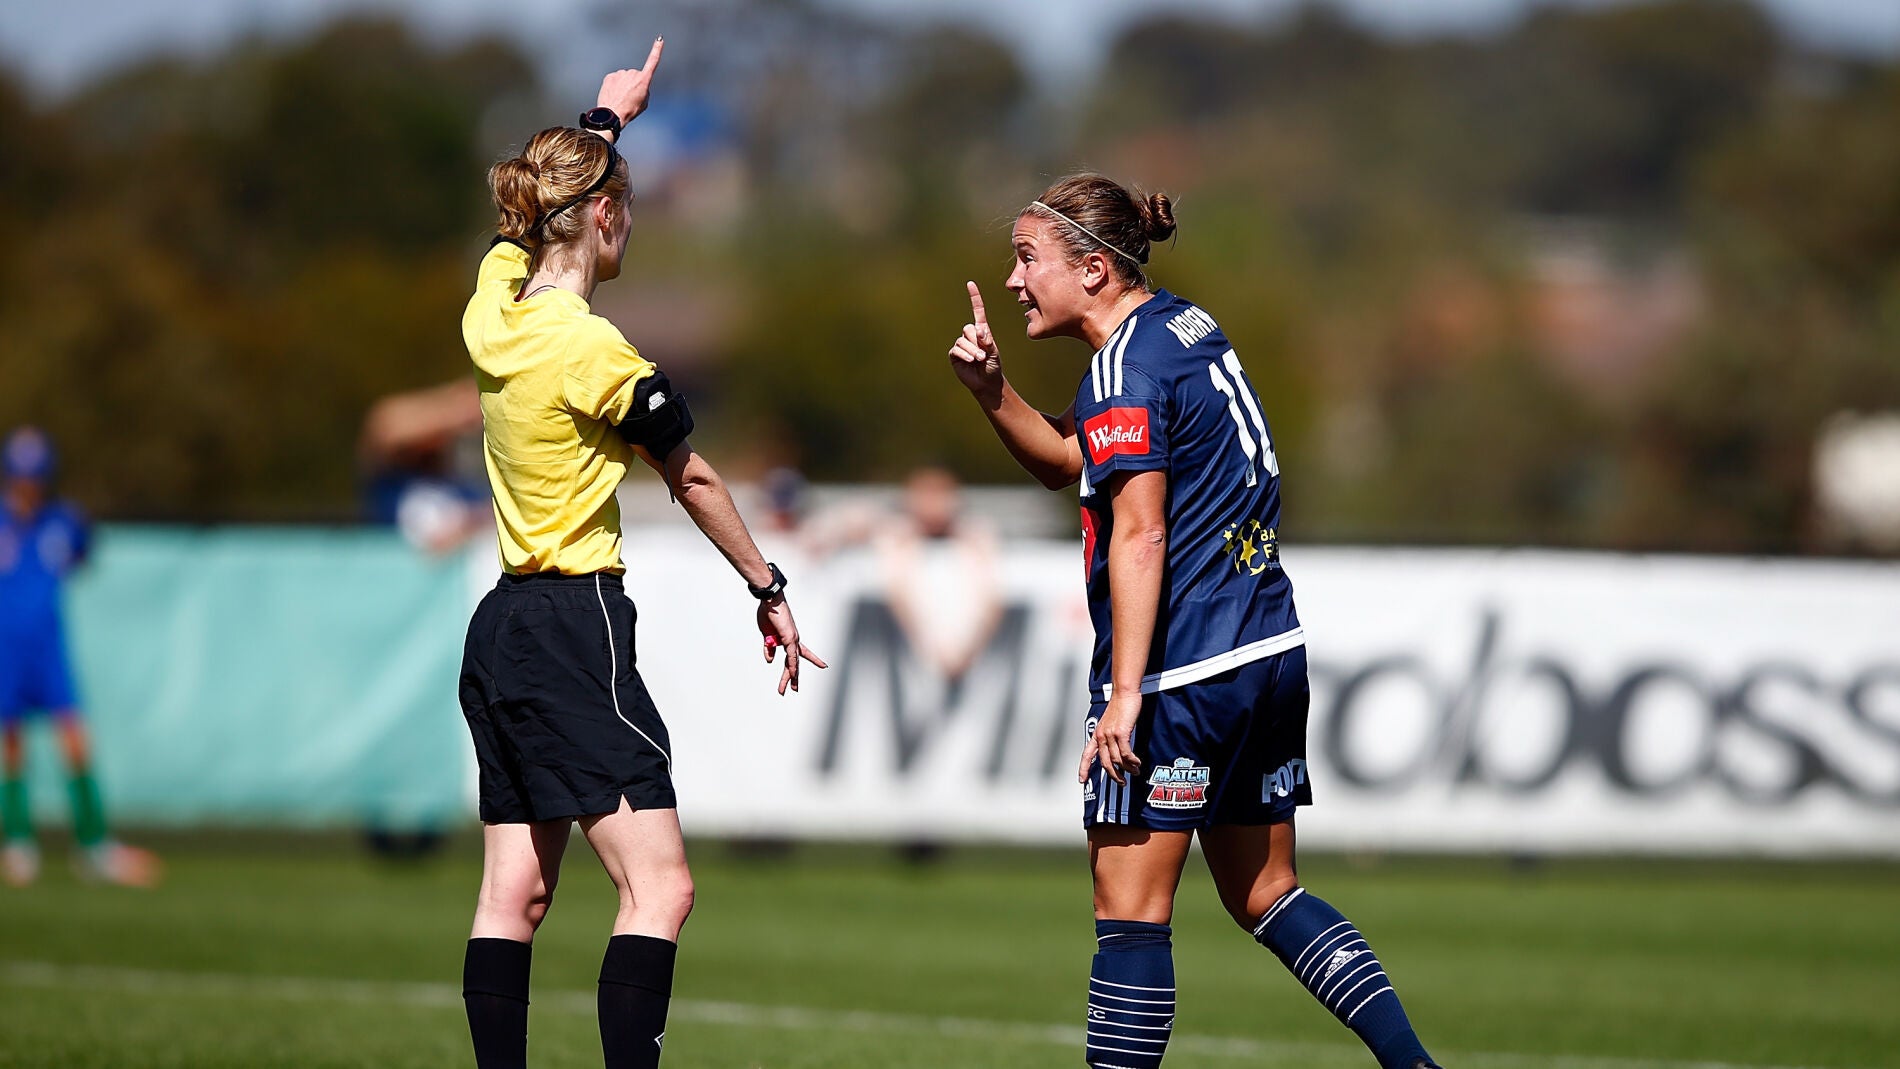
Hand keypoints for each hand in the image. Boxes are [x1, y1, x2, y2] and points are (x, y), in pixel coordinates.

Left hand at [596, 38, 665, 127]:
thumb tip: (638, 84)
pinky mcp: (610, 76)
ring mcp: (620, 74)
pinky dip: (614, 86)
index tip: (660, 39)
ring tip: (621, 98)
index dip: (657, 50)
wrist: (612, 114)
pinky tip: (614, 95)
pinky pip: (615, 80)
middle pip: (635, 76)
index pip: (653, 62)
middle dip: (633, 84)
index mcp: (644, 80)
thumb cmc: (630, 110)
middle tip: (629, 98)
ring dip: (623, 85)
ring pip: (624, 78)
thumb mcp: (644, 103)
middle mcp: (632, 73)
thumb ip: (644, 90)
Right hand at [758, 596, 826, 695]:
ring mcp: (793, 639)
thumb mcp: (766, 636)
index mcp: (789, 639)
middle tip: (794, 689)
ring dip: (791, 676)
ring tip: (792, 689)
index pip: (802, 653)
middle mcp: (794, 641)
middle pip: (794, 663)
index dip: (813, 659)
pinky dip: (792, 666)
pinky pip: (791, 656)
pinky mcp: (790, 638)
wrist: (769, 602)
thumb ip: (769, 648)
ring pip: (794, 662)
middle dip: (794, 677)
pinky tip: (793, 674)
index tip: (824, 665)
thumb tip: (771, 660)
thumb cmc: (768, 615)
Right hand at [948, 281, 1003, 403]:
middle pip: (969, 328)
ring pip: (963, 340)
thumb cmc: (993, 365)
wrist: (987, 382)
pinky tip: (970, 361)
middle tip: (984, 354)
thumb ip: (987, 340)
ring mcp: (962, 344)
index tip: (970, 284)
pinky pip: (957, 349)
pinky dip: (965, 355)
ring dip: (973, 351)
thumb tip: (978, 331)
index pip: (977, 311)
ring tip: (979, 360)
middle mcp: (970, 335)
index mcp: (981, 331)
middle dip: (978, 342)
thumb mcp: (993, 351)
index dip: (974, 297)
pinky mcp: (955, 354)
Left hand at [1079, 690, 1143, 784]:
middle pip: (1104, 763)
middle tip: (1121, 782)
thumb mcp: (1111, 723)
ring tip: (1135, 771)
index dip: (1084, 768)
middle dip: (1114, 775)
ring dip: (1127, 768)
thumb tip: (1117, 749)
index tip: (1082, 780)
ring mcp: (1110, 735)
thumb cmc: (1120, 705)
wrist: (1124, 692)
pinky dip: (1132, 761)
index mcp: (1097, 734)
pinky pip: (1126, 753)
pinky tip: (1137, 763)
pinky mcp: (1121, 733)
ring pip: (1117, 760)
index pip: (1087, 755)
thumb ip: (1112, 736)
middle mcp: (1101, 736)